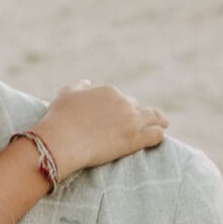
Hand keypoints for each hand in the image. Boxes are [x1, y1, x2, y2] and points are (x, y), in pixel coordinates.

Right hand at [37, 81, 167, 177]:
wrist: (62, 141)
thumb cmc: (60, 118)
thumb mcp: (66, 94)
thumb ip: (78, 86)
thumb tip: (88, 82)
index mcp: (108, 90)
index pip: (120, 98)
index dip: (119, 107)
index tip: (117, 116)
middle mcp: (123, 102)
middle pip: (135, 107)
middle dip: (135, 114)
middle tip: (136, 124)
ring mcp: (131, 120)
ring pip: (153, 117)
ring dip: (158, 120)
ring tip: (162, 124)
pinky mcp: (135, 139)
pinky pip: (156, 134)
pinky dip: (158, 135)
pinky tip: (159, 136)